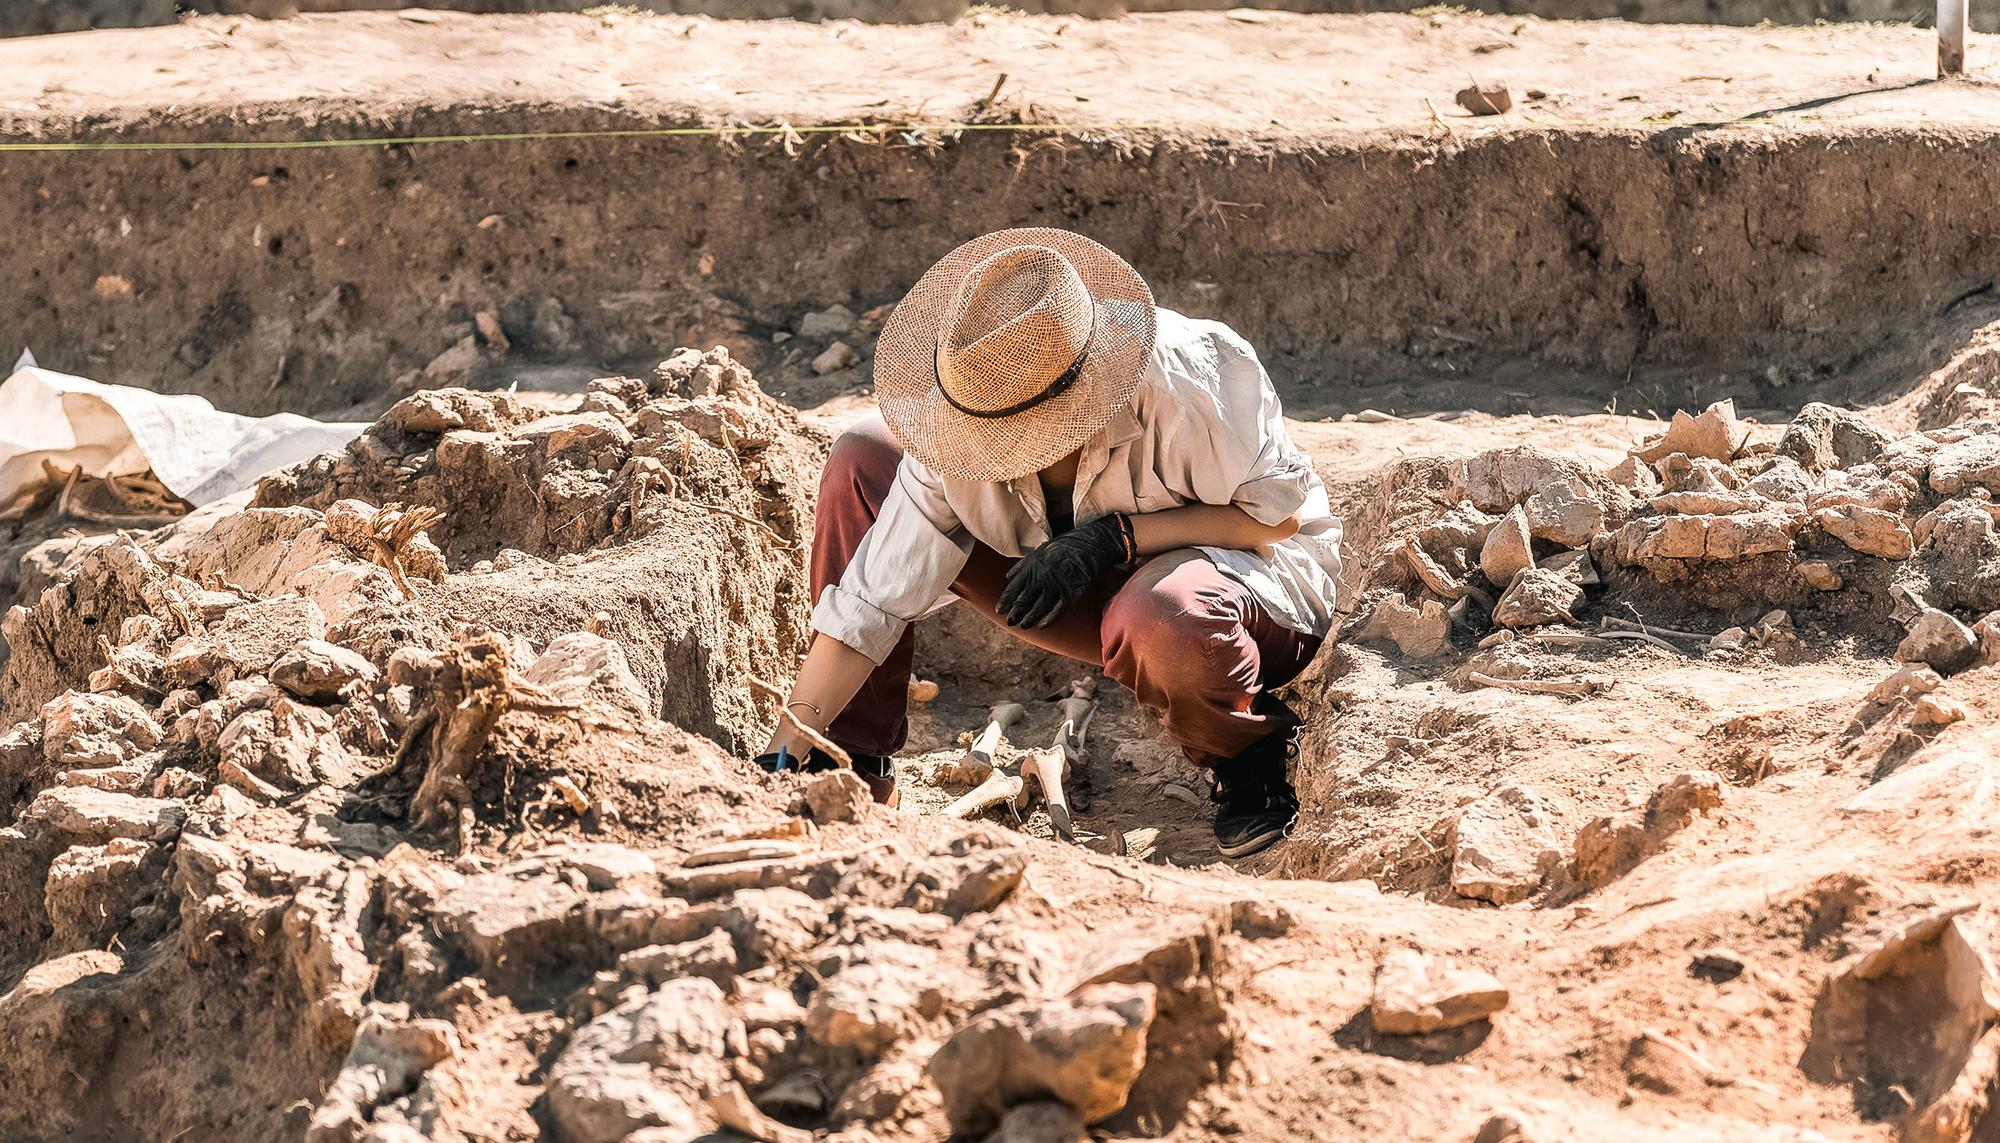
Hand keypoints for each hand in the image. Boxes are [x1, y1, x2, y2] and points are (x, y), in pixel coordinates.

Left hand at [999, 514, 1126, 627]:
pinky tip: (1042, 626)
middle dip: (1015, 613)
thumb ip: (1022, 566)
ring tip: (1023, 625)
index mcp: (1031, 567)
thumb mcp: (1038, 552)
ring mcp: (1056, 586)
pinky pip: (1058, 611)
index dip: (1005, 601)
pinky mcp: (1071, 593)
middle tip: (1009, 622)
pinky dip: (1049, 620)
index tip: (999, 611)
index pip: (1013, 588)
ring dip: (1029, 619)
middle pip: (1024, 600)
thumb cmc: (1061, 548)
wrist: (1087, 545)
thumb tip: (1007, 577)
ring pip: (1039, 608)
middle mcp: (1041, 578)